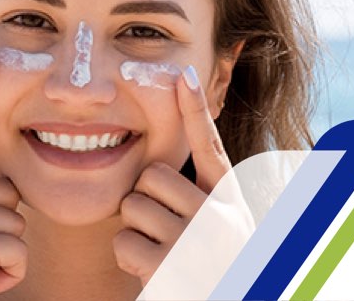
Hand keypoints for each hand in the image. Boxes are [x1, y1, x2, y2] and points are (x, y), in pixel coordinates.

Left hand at [113, 65, 252, 286]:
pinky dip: (129, 257)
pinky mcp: (170, 267)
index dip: (194, 109)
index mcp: (230, 199)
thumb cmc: (212, 264)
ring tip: (163, 252)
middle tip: (166, 231)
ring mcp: (197, 240)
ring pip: (133, 207)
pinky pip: (123, 241)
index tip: (182, 75)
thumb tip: (167, 164)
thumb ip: (201, 193)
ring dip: (137, 231)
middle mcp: (220, 214)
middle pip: (152, 176)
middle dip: (146, 201)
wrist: (228, 298)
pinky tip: (154, 272)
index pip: (208, 145)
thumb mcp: (221, 225)